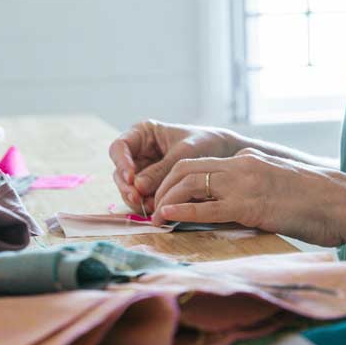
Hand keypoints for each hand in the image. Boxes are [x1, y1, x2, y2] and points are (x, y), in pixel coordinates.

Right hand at [109, 120, 243, 212]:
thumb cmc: (206, 143)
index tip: (131, 178)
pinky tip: (156, 210)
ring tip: (151, 207)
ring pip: (128, 188)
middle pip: (120, 172)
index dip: (121, 163)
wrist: (225, 155)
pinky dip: (146, 205)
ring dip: (136, 199)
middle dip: (127, 187)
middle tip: (137, 199)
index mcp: (143, 134)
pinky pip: (141, 198)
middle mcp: (139, 153)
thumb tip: (137, 187)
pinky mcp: (151, 188)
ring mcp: (143, 172)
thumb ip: (161, 169)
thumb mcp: (184, 153)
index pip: (120, 147)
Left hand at [151, 148, 345, 246]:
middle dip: (162, 187)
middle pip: (185, 169)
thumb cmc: (315, 201)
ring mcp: (244, 184)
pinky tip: (168, 219)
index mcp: (246, 159)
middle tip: (151, 206)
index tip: (162, 195)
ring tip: (155, 216)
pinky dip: (181, 212)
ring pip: (190, 184)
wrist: (343, 203)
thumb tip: (229, 206)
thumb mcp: (276, 185)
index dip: (173, 178)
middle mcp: (241, 165)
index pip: (197, 162)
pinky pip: (206, 208)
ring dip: (166, 200)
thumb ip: (251, 188)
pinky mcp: (250, 206)